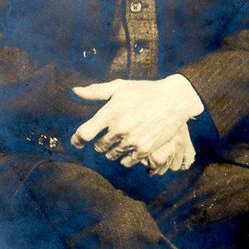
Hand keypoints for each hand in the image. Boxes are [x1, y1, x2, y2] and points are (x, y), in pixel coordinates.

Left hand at [72, 75, 203, 172]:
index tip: (77, 142)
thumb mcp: (119, 87)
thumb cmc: (145, 91)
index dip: (77, 140)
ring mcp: (132, 141)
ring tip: (121, 141)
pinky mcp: (144, 149)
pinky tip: (130, 148)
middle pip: (99, 146)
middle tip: (107, 137)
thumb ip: (95, 91)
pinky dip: (126, 157)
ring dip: (112, 150)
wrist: (174, 100)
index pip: (85, 133)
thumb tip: (73, 91)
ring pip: (112, 154)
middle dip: (100, 143)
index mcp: (110, 113)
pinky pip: (127, 162)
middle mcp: (119, 129)